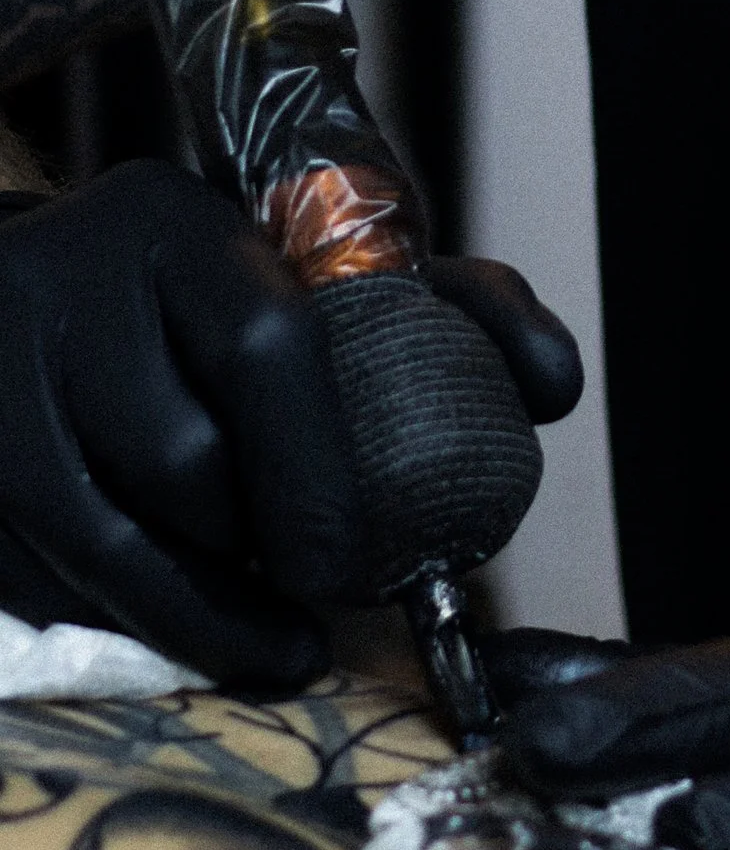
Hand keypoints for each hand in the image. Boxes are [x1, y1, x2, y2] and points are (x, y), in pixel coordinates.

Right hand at [0, 161, 580, 690]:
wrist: (18, 297)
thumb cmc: (205, 298)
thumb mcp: (325, 273)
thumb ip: (453, 314)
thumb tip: (555, 389)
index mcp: (172, 224)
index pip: (267, 349)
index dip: (326, 470)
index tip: (373, 555)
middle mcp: (59, 285)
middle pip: (186, 462)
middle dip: (267, 542)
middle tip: (328, 581)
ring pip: (108, 538)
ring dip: (202, 602)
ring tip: (272, 624)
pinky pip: (43, 583)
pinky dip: (128, 622)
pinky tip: (186, 625)